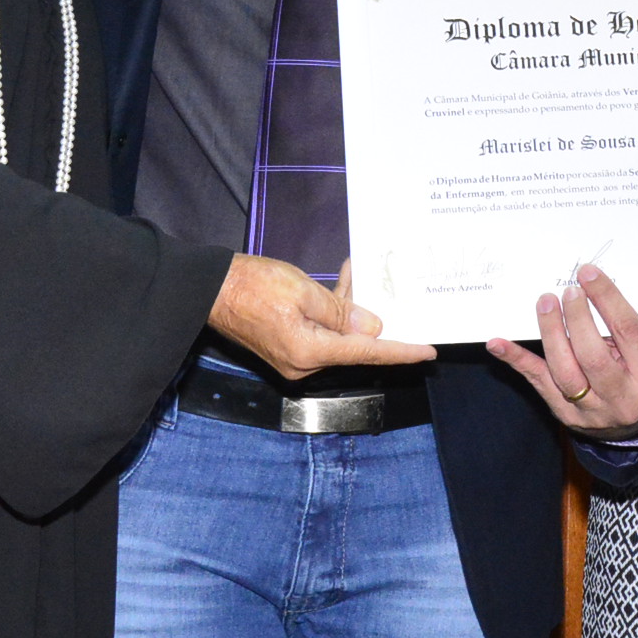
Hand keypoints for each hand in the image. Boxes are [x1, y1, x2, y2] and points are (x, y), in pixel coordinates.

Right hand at [206, 254, 439, 380]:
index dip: (401, 352)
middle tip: (387, 288)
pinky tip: (340, 284)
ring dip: (348, 307)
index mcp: (309, 352)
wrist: (209, 289)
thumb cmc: (253, 285)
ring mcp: (294, 359)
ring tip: (354, 273)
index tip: (428, 352)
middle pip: (353, 344)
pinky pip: (321, 332)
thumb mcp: (303, 291)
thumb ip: (341, 312)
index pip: (367, 353)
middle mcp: (303, 364)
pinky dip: (331, 311)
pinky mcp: (287, 348)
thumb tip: (372, 330)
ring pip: (338, 335)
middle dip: (370, 317)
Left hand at [486, 264, 637, 436]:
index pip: (628, 332)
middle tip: (568, 293)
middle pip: (593, 357)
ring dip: (551, 333)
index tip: (589, 274)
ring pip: (564, 371)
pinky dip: (517, 359)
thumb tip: (589, 293)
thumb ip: (623, 331)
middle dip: (577, 320)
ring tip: (545, 304)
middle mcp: (622, 398)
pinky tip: (498, 343)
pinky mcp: (564, 413)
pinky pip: (538, 381)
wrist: (635, 429)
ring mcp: (591, 411)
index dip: (607, 299)